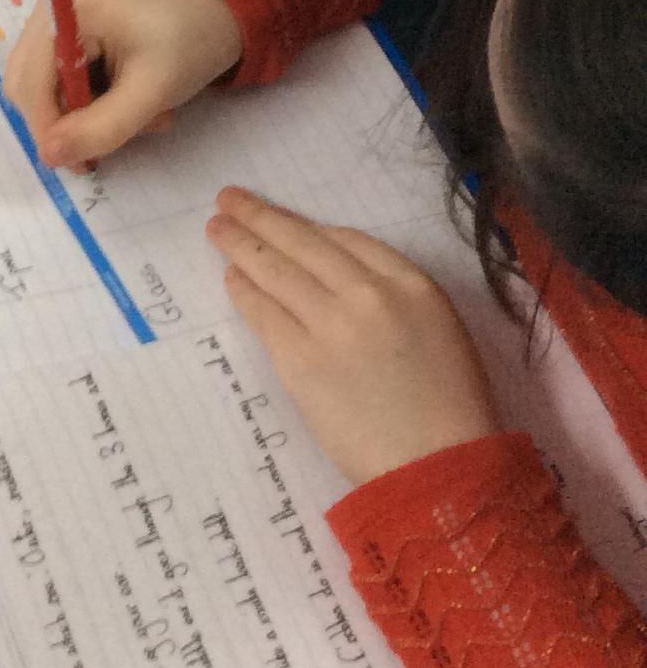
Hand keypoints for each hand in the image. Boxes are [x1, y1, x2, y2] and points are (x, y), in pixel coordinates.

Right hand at [4, 0, 243, 169]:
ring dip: (83, 117)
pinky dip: (91, 106)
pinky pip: (62, 85)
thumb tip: (49, 156)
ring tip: (137, 122)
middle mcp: (51, 8)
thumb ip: (100, 127)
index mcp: (67, 7)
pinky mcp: (71, 35)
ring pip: (45, 90)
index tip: (79, 164)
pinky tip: (130, 107)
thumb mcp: (151, 92)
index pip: (31, 80)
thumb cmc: (191, 44)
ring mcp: (59, 21)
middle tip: (111, 146)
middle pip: (28, 85)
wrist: (222, 16)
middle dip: (66, 122)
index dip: (47, 127)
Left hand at [209, 188, 498, 487]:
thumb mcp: (441, 330)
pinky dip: (243, 290)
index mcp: (412, 284)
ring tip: (217, 227)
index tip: (284, 220)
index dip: (307, 226)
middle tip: (229, 199)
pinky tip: (231, 277)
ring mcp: (329, 325)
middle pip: (302, 243)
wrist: (441, 468)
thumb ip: (395, 295)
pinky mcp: (299, 360)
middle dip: (261, 217)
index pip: (347, 238)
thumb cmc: (451, 408)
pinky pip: (263, 313)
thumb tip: (337, 275)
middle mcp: (367, 293)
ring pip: (274, 270)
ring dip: (240, 243)